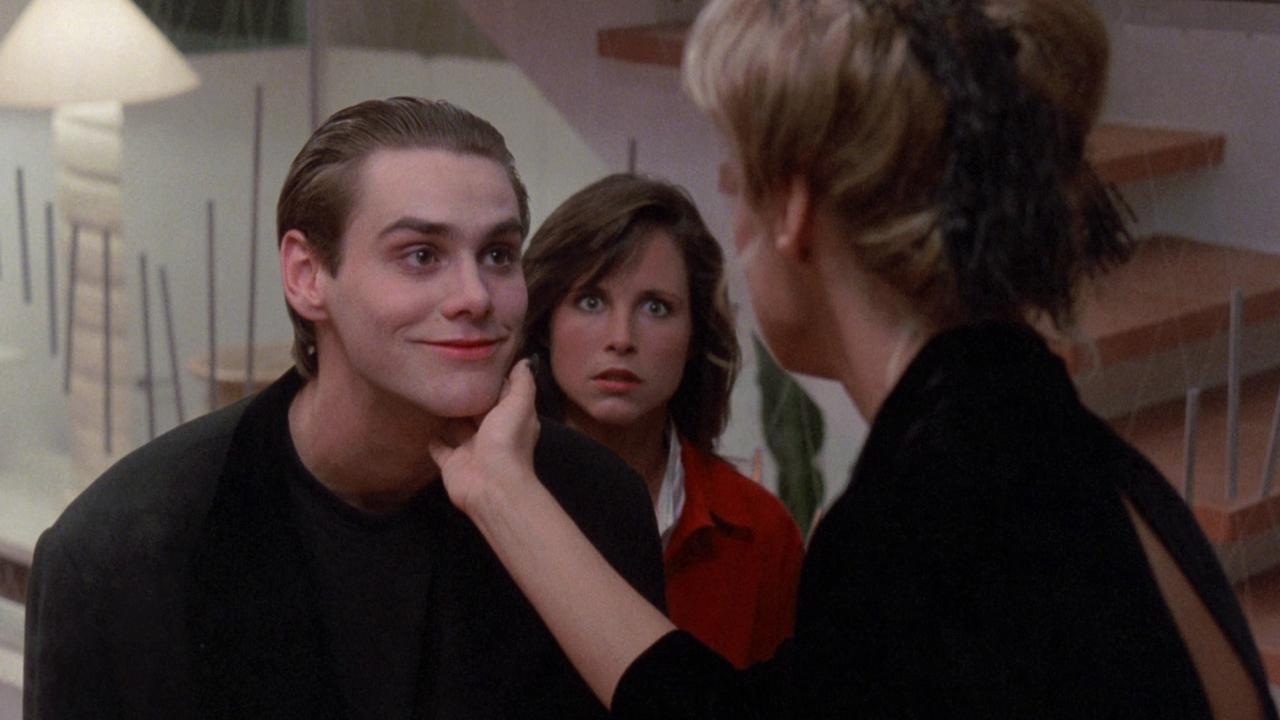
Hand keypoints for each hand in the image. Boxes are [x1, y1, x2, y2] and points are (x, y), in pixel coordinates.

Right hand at [429, 359, 540, 517]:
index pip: (503, 394)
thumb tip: (526, 360)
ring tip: (434, 393)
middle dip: (470, 396)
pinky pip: (440, 447)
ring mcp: (471, 448)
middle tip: (449, 372)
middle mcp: (491, 432)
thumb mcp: (519, 404)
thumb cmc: (506, 440)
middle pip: (479, 410)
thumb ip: (522, 382)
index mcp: (511, 418)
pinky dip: (434, 438)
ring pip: (458, 427)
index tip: (479, 358)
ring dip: (450, 415)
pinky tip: (424, 423)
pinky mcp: (451, 462)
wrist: (491, 484)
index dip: (495, 379)